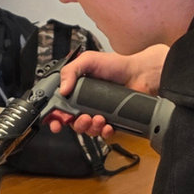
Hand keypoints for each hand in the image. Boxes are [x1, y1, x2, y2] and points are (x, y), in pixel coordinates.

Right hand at [48, 45, 169, 137]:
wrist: (140, 74)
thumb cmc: (115, 64)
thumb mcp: (88, 60)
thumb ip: (71, 71)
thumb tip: (62, 89)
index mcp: (75, 89)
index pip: (59, 106)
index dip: (54, 116)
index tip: (54, 122)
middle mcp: (84, 102)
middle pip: (71, 121)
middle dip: (75, 123)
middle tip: (82, 118)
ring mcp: (97, 112)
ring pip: (86, 129)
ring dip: (89, 127)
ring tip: (98, 119)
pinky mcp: (111, 120)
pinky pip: (103, 133)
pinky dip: (104, 131)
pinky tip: (107, 124)